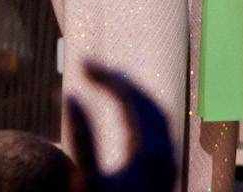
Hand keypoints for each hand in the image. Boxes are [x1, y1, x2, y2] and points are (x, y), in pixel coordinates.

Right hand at [66, 61, 175, 191]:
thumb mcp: (89, 179)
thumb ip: (82, 139)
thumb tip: (71, 96)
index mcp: (149, 152)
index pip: (132, 100)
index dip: (107, 78)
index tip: (83, 64)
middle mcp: (166, 154)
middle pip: (148, 102)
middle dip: (119, 81)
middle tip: (90, 67)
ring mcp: (170, 161)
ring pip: (157, 113)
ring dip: (132, 94)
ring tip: (106, 80)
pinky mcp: (167, 170)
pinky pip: (160, 127)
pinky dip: (141, 110)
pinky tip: (126, 108)